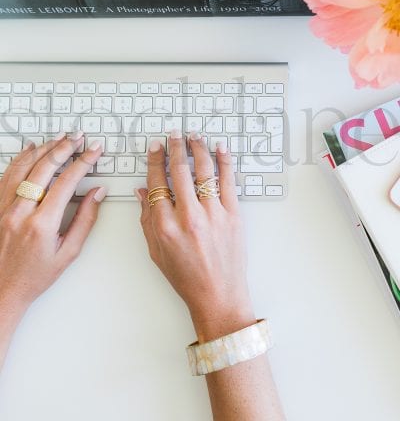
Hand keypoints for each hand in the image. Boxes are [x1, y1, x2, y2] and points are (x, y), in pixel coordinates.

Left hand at [0, 133, 105, 315]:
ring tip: (59, 138)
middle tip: (78, 137)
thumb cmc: (35, 276)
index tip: (94, 151)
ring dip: (44, 149)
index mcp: (41, 224)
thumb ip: (85, 219)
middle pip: (44, 168)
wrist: (3, 290)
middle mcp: (19, 212)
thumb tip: (97, 193)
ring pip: (23, 167)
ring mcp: (4, 208)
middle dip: (65, 148)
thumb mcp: (69, 252)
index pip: (66, 182)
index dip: (84, 162)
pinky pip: (7, 175)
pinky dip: (20, 159)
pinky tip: (31, 150)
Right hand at [138, 131, 255, 342]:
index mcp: (165, 225)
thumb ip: (147, 219)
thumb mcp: (156, 251)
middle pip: (178, 170)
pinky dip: (224, 161)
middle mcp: (188, 216)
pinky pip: (228, 181)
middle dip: (175, 146)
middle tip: (173, 134)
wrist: (218, 296)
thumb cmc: (186, 277)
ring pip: (203, 170)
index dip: (154, 159)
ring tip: (194, 135)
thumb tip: (142, 191)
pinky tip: (220, 148)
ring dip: (198, 148)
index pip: (156, 182)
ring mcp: (213, 214)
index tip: (155, 146)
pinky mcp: (233, 215)